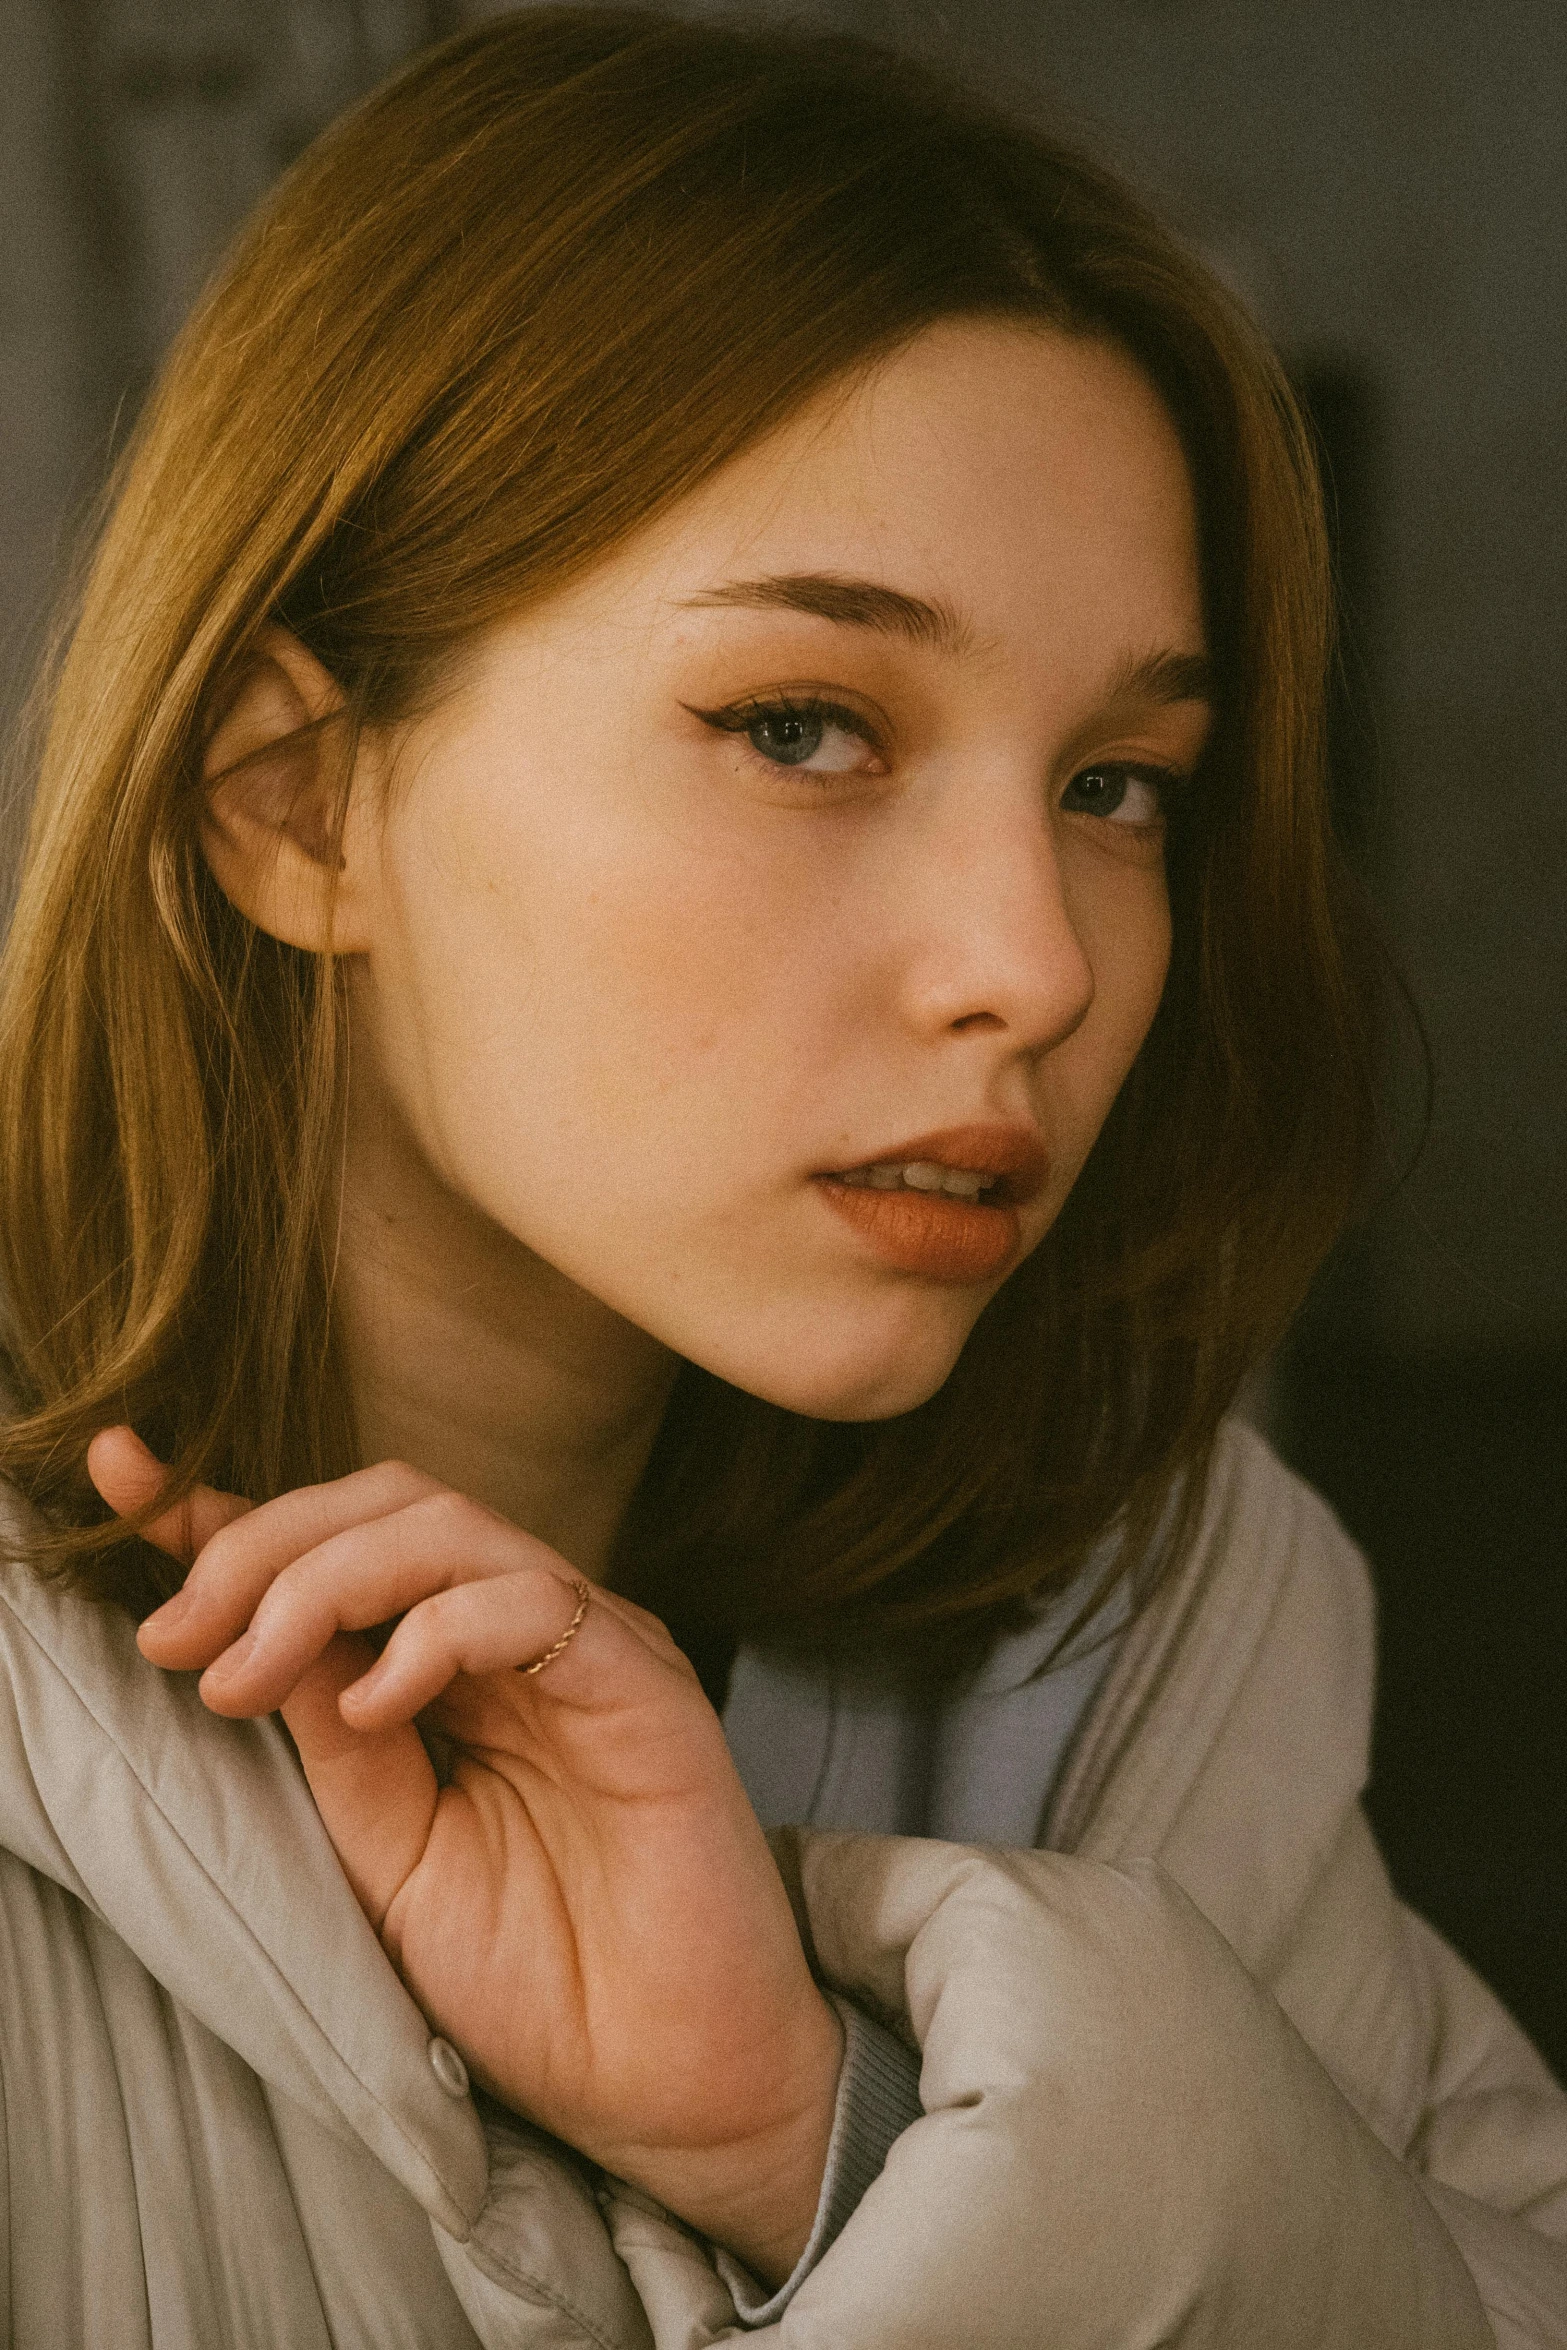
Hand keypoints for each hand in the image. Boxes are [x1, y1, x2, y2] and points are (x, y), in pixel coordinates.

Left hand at [87, 1428, 842, 2283]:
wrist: (663, 2081)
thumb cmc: (534, 1977)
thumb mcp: (385, 1852)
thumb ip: (331, 1739)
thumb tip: (244, 1637)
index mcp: (451, 1664)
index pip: (333, 1546)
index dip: (222, 1509)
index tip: (119, 1476)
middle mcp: (518, 1631)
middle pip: (385, 1501)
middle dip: (260, 1544)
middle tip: (178, 1636)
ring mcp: (586, 1644)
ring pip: (449, 1524)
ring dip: (323, 1578)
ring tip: (250, 1672)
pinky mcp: (646, 1680)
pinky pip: (536, 1602)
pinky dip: (439, 1631)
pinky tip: (378, 1708)